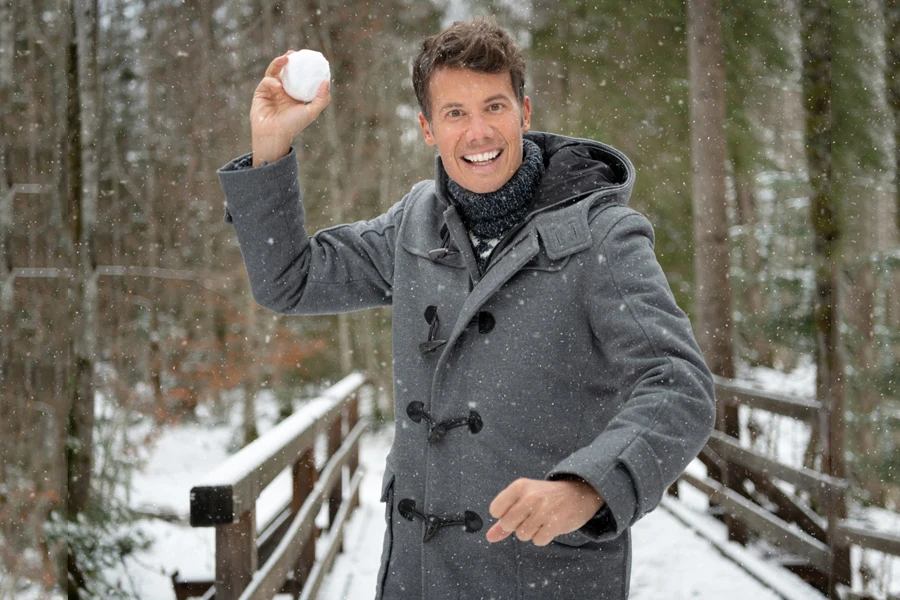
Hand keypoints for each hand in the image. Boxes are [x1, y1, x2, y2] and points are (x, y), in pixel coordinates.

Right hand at [250, 50, 330, 165]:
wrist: (275, 135)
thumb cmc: (293, 125)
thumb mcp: (311, 112)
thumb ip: (322, 99)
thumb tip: (326, 81)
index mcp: (294, 93)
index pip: (297, 76)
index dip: (301, 65)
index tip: (306, 56)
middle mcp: (282, 90)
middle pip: (284, 70)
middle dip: (287, 59)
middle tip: (293, 53)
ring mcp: (270, 90)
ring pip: (273, 72)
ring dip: (278, 64)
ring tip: (285, 59)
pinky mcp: (260, 93)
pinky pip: (266, 82)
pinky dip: (272, 82)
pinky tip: (278, 86)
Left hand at [486, 477, 603, 545]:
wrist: (578, 493)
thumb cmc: (545, 497)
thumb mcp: (523, 498)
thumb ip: (505, 516)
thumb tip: (489, 537)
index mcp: (519, 486)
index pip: (495, 510)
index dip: (504, 515)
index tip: (516, 510)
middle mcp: (530, 496)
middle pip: (507, 524)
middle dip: (516, 526)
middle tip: (529, 517)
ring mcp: (543, 510)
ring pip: (522, 535)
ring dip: (531, 532)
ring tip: (541, 520)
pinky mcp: (556, 523)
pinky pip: (537, 541)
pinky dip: (542, 538)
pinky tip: (549, 526)